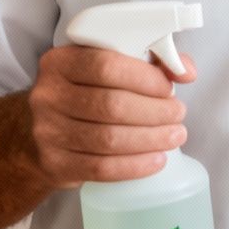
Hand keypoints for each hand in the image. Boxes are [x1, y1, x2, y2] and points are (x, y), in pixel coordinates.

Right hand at [25, 43, 196, 187]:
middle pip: (110, 105)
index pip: (105, 66)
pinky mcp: (54, 164)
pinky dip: (134, 166)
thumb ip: (151, 60)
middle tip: (178, 114)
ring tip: (175, 136)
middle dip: (154, 112)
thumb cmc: (86, 94)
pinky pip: (100, 168)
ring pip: (108, 139)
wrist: (41, 134)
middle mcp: (47, 95)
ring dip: (150, 139)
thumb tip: (187, 71)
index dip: (144, 78)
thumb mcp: (109, 67)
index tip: (169, 89)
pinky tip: (157, 160)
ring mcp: (47, 132)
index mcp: (60, 62)